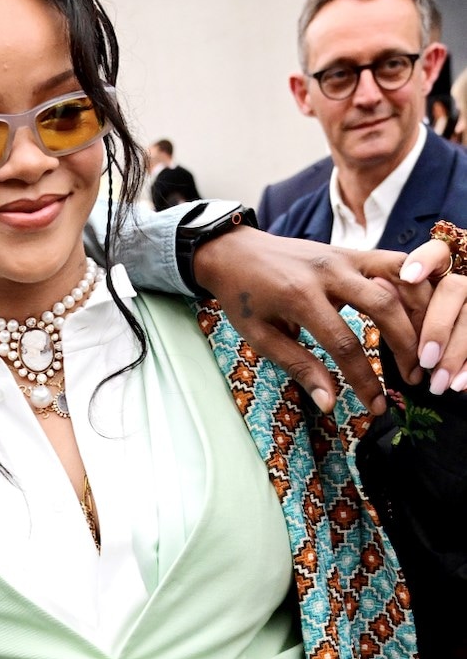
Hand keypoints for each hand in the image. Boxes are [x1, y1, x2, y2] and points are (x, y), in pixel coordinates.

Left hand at [192, 228, 439, 414]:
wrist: (235, 252)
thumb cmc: (244, 299)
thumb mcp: (260, 337)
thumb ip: (299, 367)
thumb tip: (329, 403)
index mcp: (300, 296)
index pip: (343, 343)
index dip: (363, 379)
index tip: (376, 406)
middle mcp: (327, 272)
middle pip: (382, 307)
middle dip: (403, 346)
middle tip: (413, 379)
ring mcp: (343, 257)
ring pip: (396, 281)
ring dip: (416, 315)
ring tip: (423, 349)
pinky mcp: (352, 251)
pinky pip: (394, 264)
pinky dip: (413, 286)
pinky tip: (419, 314)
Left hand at [400, 239, 466, 393]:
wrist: (455, 367)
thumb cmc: (408, 340)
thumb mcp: (398, 321)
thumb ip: (394, 303)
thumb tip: (378, 284)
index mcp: (436, 274)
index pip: (436, 252)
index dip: (425, 261)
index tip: (407, 277)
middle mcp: (462, 281)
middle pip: (455, 288)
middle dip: (439, 325)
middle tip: (425, 360)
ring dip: (456, 352)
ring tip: (439, 384)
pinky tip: (459, 385)